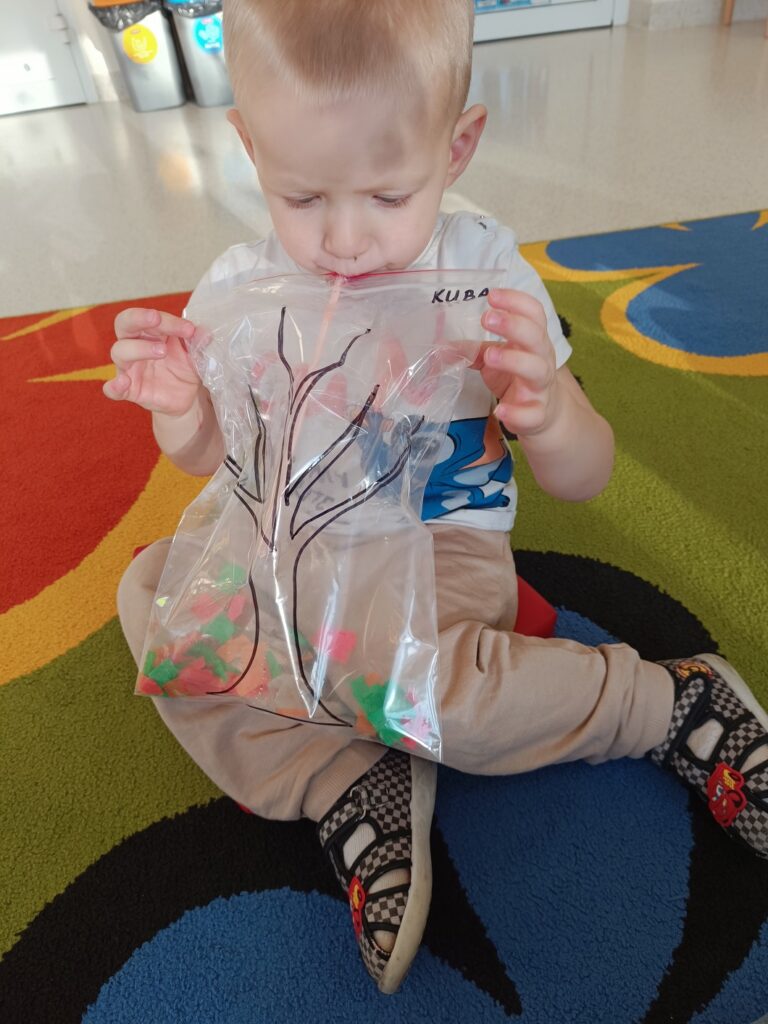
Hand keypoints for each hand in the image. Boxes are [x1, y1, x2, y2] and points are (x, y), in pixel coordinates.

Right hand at [103, 308, 201, 416]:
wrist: (186, 398)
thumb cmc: (184, 369)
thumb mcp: (194, 355)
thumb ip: (197, 344)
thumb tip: (204, 333)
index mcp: (150, 332)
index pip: (151, 318)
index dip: (169, 321)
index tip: (189, 329)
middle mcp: (134, 345)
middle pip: (125, 324)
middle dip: (139, 318)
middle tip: (156, 318)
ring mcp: (129, 368)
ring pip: (120, 351)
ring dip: (139, 348)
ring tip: (161, 351)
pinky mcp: (129, 391)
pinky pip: (112, 389)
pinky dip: (114, 386)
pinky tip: (123, 382)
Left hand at [475, 289, 559, 437]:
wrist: (544, 414)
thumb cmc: (517, 377)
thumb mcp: (496, 358)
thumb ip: (472, 350)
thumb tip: (441, 346)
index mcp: (533, 340)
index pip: (533, 313)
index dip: (516, 301)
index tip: (492, 295)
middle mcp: (541, 359)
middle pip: (536, 337)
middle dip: (513, 325)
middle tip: (487, 318)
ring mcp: (541, 387)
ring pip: (536, 370)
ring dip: (514, 361)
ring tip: (489, 356)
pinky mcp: (538, 414)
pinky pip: (532, 413)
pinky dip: (517, 412)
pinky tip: (500, 410)